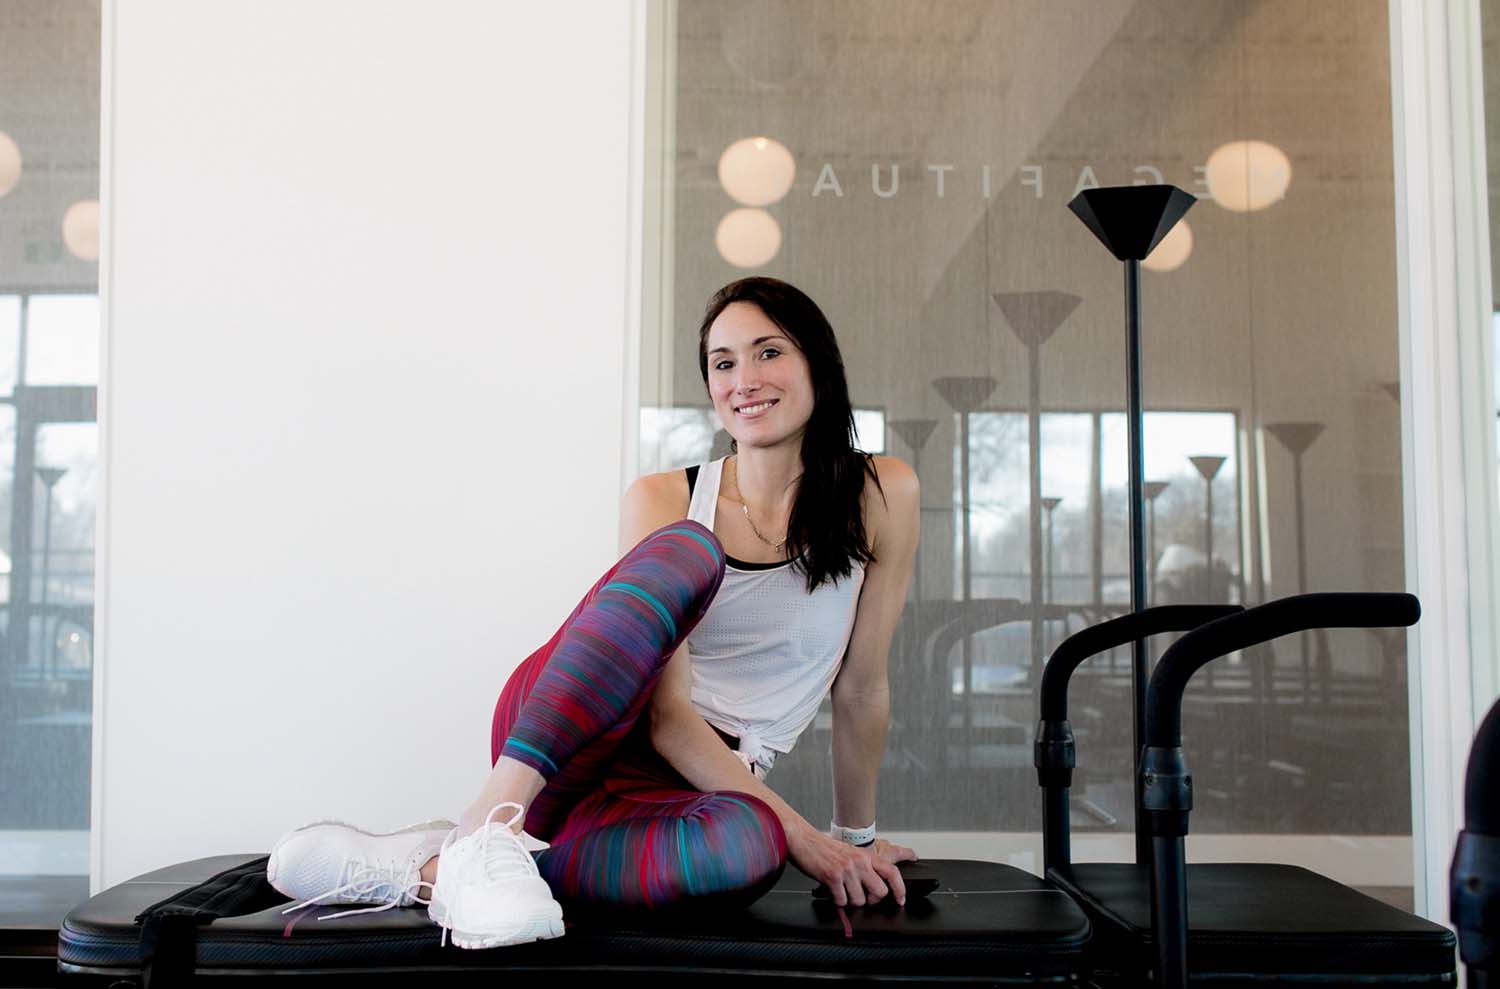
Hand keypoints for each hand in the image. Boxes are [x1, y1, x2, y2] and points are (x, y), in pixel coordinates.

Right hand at [788, 827, 907, 906]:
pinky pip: (842, 901)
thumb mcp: (850, 853)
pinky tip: (833, 890)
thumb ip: (864, 867)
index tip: (900, 900)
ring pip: (860, 900)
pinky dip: (837, 900)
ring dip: (850, 900)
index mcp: (865, 855)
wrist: (804, 840)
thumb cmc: (824, 848)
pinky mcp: (833, 877)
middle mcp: (859, 862)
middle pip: (880, 892)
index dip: (900, 888)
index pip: (892, 872)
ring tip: (842, 890)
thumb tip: (873, 885)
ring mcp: (847, 870)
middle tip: (863, 897)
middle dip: (872, 900)